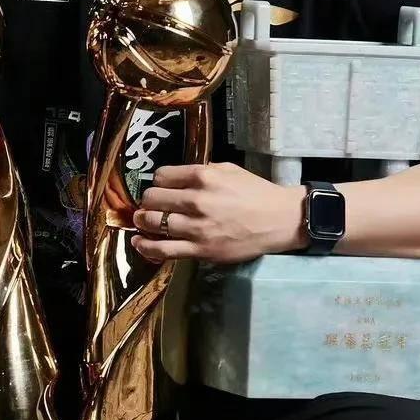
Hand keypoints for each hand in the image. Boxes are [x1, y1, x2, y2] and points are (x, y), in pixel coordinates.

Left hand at [131, 161, 306, 264]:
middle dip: (147, 201)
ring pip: (153, 223)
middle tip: (149, 205)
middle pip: (152, 199)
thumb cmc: (255, 192)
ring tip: (142, 221)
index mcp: (203, 176)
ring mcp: (197, 227)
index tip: (161, 187)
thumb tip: (177, 177)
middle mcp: (196, 200)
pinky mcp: (200, 250)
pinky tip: (139, 242)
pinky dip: (146, 246)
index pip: (161, 176)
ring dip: (143, 221)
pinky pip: (164, 249)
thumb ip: (201, 170)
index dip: (158, 182)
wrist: (279, 221)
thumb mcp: (229, 170)